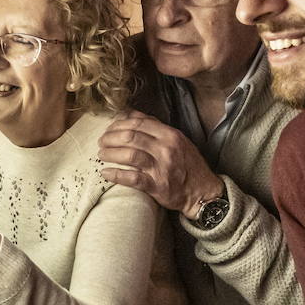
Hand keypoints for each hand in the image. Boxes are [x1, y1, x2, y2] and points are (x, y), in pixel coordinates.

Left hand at [97, 111, 223, 220]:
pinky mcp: (158, 186)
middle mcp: (166, 149)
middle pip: (130, 137)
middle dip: (111, 138)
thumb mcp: (177, 139)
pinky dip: (116, 175)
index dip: (119, 125)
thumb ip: (155, 126)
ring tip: (101, 155)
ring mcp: (162, 168)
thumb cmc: (187, 164)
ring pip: (129, 155)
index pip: (138, 123)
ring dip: (110, 154)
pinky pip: (132, 179)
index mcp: (170, 135)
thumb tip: (130, 113)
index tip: (109, 129)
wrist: (203, 191)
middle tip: (101, 142)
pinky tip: (106, 173)